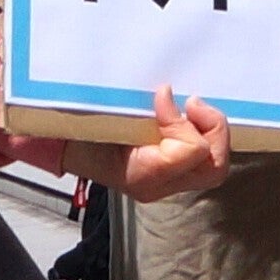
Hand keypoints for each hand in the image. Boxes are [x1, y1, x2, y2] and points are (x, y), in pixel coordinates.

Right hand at [72, 85, 231, 202]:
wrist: (66, 150)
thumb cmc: (80, 133)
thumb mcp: (102, 118)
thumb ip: (132, 109)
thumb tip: (165, 93)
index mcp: (142, 175)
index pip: (190, 153)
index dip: (182, 121)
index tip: (163, 94)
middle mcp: (158, 186)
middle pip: (213, 168)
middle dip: (213, 130)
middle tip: (193, 103)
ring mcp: (166, 183)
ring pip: (213, 165)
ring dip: (209, 131)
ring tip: (192, 108)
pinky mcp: (170, 173)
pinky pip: (201, 159)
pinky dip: (201, 134)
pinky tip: (187, 116)